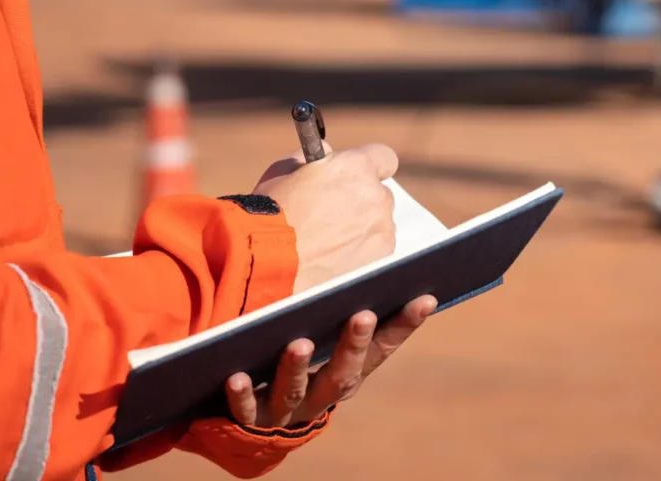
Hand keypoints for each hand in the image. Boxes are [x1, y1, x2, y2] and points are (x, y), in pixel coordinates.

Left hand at [225, 295, 437, 427]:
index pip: (381, 350)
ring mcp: (287, 411)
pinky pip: (245, 410)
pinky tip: (236, 376)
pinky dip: (242, 396)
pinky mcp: (250, 420)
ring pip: (295, 393)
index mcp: (347, 374)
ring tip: (299, 344)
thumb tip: (367, 241)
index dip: (403, 326)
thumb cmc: (296, 360)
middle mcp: (322, 396)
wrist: (255, 420)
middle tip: (362, 315)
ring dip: (297, 369)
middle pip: (343, 375)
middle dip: (353, 346)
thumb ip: (337, 306)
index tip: (424, 297)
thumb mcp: (322, 336)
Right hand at [253, 141, 398, 292]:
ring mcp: (381, 229)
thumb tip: (328, 154)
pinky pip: (376, 248)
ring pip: (378, 223)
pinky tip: (333, 255)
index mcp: (356, 167)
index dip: (371, 165)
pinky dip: (360, 250)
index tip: (359, 175)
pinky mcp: (380, 257)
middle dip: (361, 199)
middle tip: (333, 211)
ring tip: (328, 239)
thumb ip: (315, 156)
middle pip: (380, 193)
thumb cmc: (271, 213)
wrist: (269, 261)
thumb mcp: (284, 169)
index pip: (384, 157)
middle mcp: (376, 195)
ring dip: (361, 226)